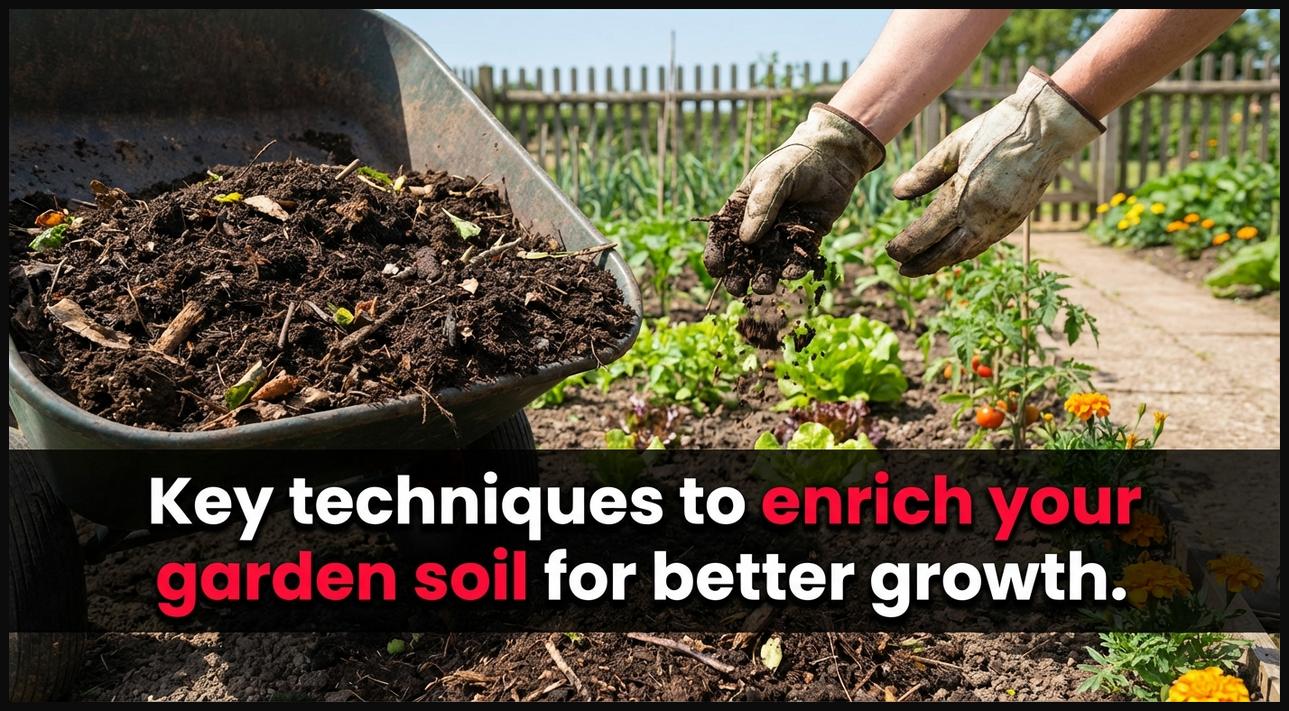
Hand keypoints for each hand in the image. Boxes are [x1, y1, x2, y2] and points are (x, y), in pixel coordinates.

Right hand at [703, 103, 884, 294]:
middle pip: (744, 257)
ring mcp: (783, 235)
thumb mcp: (773, 177)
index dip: (716, 254)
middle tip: (738, 289)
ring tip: (765, 287)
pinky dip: (796, 268)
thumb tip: (746, 240)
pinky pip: (799, 259)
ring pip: (770, 263)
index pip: (722, 236)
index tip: (716, 270)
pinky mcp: (807, 240)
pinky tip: (794, 273)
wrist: (834, 157)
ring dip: (766, 277)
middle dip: (739, 275)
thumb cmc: (795, 161)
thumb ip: (761, 206)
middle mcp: (759, 226)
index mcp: (741, 209)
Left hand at [886, 69, 1103, 276]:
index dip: (906, 245)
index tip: (890, 251)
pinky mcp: (1015, 219)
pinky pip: (984, 243)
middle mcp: (984, 216)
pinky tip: (953, 250)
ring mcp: (1002, 221)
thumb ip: (924, 173)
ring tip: (923, 265)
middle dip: (922, 264)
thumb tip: (897, 193)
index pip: (927, 232)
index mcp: (965, 196)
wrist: (1046, 128)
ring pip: (967, 252)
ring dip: (943, 261)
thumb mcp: (954, 145)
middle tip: (902, 270)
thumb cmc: (996, 130)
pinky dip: (964, 251)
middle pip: (946, 252)